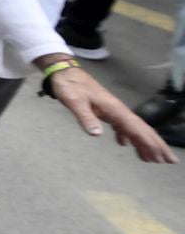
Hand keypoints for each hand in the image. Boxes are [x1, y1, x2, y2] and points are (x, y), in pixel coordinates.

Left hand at [44, 65, 177, 163]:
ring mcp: (113, 110)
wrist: (65, 72)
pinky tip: (126, 144)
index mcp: (114, 109)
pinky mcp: (106, 110)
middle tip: (169, 161)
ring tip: (152, 159)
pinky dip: (127, 136)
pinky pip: (122, 126)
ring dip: (144, 143)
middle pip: (142, 129)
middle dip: (156, 145)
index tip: (160, 156)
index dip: (149, 143)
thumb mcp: (74, 101)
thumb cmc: (70, 86)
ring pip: (134, 129)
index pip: (136, 128)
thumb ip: (86, 117)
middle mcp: (118, 110)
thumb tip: (97, 135)